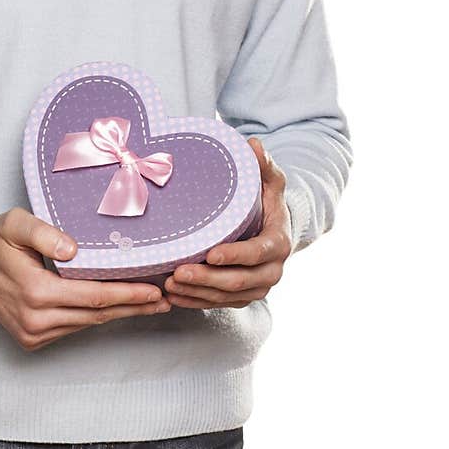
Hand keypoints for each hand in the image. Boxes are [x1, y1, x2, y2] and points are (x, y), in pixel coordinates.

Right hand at [0, 207, 170, 350]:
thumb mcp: (15, 224)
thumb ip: (44, 233)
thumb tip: (74, 250)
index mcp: (35, 292)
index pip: (92, 296)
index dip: (126, 294)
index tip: (154, 292)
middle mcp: (35, 319)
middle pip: (96, 314)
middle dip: (133, 307)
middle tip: (165, 300)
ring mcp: (33, 333)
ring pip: (87, 323)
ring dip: (118, 313)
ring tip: (149, 304)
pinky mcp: (31, 339)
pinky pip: (73, 327)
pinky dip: (96, 317)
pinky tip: (116, 307)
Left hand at [164, 138, 292, 308]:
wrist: (274, 230)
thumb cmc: (266, 203)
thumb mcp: (270, 182)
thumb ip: (263, 165)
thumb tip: (253, 144)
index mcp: (278, 244)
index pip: (257, 253)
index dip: (234, 255)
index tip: (210, 253)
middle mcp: (271, 272)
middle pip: (238, 282)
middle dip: (207, 279)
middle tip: (177, 272)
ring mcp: (256, 288)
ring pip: (225, 297)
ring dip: (196, 293)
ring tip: (169, 284)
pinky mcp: (242, 298)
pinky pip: (217, 304)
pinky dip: (195, 302)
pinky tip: (174, 297)